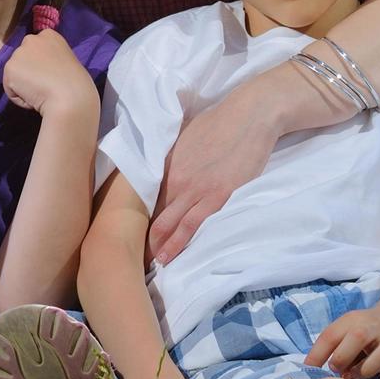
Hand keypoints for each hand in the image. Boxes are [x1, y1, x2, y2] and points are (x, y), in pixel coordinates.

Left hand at [0, 29, 95, 123]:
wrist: (69, 95)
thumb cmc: (76, 83)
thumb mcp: (65, 61)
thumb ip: (50, 59)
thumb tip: (41, 70)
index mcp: (49, 35)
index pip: (36, 50)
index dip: (42, 65)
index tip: (51, 75)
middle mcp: (31, 39)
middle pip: (23, 60)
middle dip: (30, 72)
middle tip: (44, 85)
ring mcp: (18, 53)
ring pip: (16, 75)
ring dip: (25, 87)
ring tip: (42, 93)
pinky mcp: (9, 68)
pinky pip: (11, 90)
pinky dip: (20, 98)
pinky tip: (35, 97)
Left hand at [146, 88, 277, 265]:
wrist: (249, 116)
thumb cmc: (220, 121)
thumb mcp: (186, 134)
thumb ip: (173, 154)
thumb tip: (163, 165)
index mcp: (167, 164)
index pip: (146, 197)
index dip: (137, 217)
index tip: (130, 232)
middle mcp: (176, 178)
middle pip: (154, 214)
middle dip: (144, 236)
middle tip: (136, 255)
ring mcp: (197, 189)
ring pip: (171, 224)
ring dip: (161, 245)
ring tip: (154, 263)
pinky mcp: (219, 196)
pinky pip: (194, 224)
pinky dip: (182, 242)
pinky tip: (173, 254)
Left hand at [305, 303, 379, 378]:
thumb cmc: (368, 330)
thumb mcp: (349, 327)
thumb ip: (334, 345)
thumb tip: (314, 373)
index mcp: (354, 320)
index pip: (332, 334)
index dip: (317, 354)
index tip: (308, 370)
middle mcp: (374, 329)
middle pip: (357, 337)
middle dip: (342, 357)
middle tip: (337, 371)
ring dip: (363, 371)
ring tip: (356, 377)